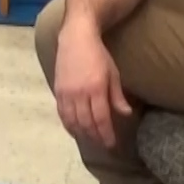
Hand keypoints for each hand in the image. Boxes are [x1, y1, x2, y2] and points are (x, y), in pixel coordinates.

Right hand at [53, 23, 131, 149]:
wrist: (76, 38)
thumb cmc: (98, 54)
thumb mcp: (113, 74)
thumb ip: (117, 96)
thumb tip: (126, 114)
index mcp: (96, 89)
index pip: (101, 119)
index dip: (106, 134)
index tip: (112, 144)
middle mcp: (79, 94)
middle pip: (86, 123)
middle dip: (95, 136)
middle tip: (102, 144)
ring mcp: (66, 93)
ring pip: (72, 121)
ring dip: (81, 133)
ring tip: (90, 139)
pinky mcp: (57, 91)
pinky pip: (62, 113)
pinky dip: (68, 125)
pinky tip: (74, 130)